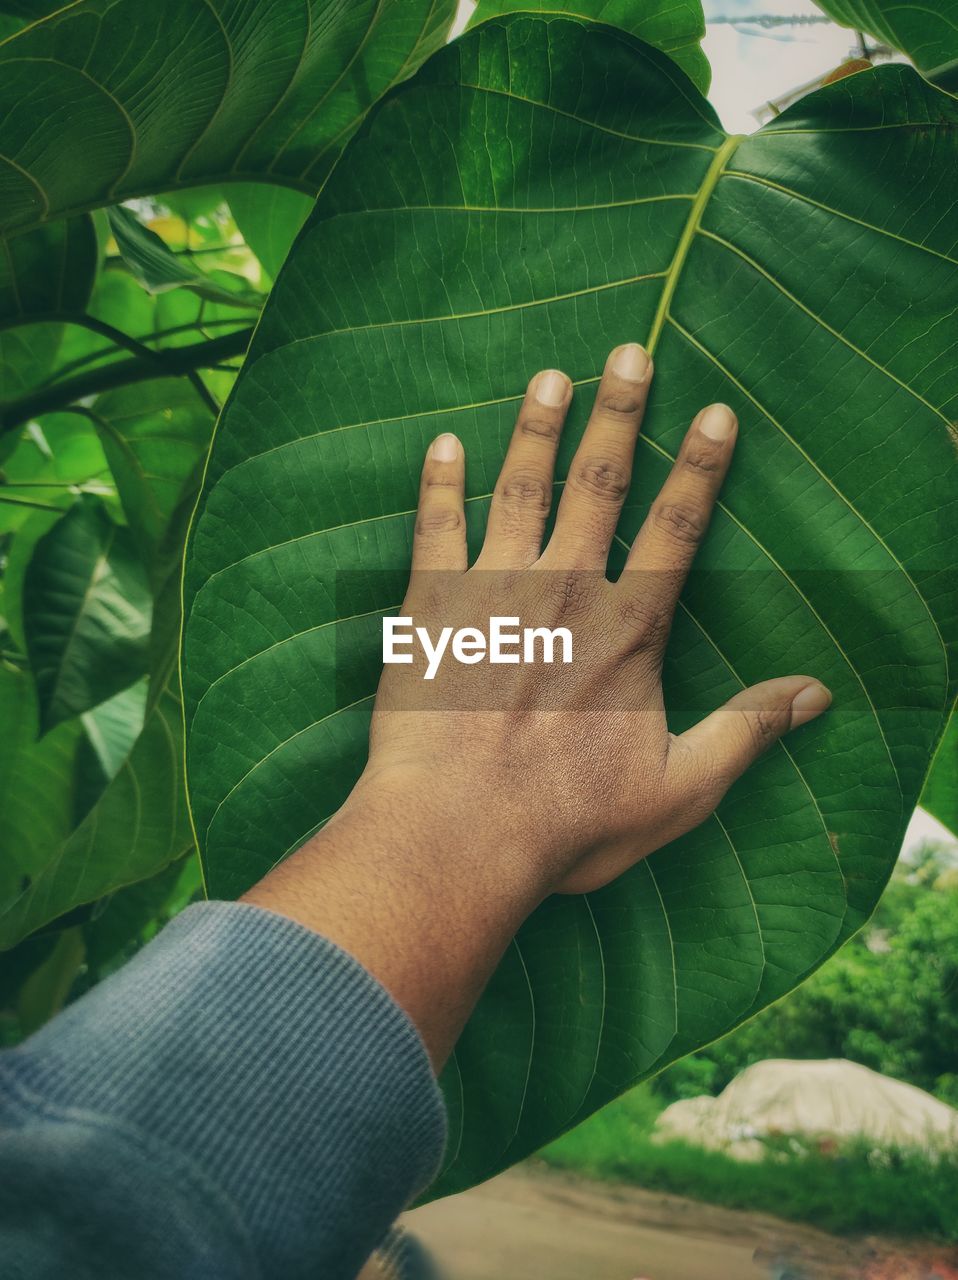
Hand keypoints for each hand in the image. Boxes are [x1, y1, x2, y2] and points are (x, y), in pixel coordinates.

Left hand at [363, 342, 829, 895]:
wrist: (457, 832)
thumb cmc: (567, 820)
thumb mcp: (679, 790)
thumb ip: (746, 732)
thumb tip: (816, 694)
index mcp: (627, 629)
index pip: (677, 528)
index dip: (700, 467)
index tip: (715, 410)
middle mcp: (564, 592)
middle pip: (598, 485)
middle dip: (617, 413)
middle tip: (627, 350)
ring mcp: (492, 592)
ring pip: (520, 489)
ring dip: (537, 428)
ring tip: (549, 375)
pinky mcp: (430, 609)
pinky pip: (434, 530)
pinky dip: (439, 484)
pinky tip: (443, 444)